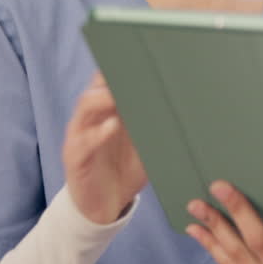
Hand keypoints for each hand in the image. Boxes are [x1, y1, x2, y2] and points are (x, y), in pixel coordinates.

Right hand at [62, 71, 147, 223]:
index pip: (112, 80)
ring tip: (120, 94)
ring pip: (86, 107)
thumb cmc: (127, 170)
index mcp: (110, 110)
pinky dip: (98, 133)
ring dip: (104, 98)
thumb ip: (159, 126)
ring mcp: (81, 135)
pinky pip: (83, 141)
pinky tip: (112, 126)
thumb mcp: (148, 145)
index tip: (145, 58)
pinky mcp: (75, 157)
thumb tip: (187, 107)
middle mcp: (93, 117)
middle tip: (133, 69)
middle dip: (113, 76)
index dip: (125, 68)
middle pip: (97, 86)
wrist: (104, 205)